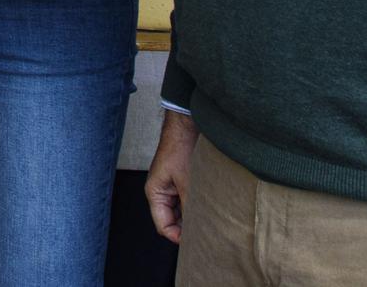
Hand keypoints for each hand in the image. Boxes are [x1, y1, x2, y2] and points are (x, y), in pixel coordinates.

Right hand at [145, 109, 198, 243]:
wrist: (187, 125)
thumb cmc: (181, 149)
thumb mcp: (187, 182)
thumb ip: (190, 207)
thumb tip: (200, 229)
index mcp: (155, 193)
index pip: (163, 226)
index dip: (179, 237)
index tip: (197, 241)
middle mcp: (162, 192)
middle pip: (172, 221)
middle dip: (187, 228)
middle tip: (207, 233)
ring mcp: (173, 187)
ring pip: (182, 212)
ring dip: (194, 216)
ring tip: (210, 220)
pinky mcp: (183, 181)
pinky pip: (188, 201)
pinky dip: (197, 206)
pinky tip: (210, 208)